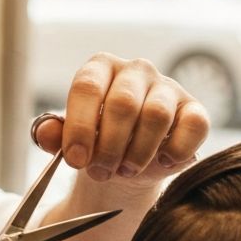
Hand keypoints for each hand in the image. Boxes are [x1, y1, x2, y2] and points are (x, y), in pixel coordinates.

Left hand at [34, 52, 209, 183]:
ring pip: (156, 115)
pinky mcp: (194, 108)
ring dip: (138, 151)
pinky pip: (194, 124)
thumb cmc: (94, 141)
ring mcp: (167, 86)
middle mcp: (135, 70)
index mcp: (99, 68)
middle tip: (99, 172)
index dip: (80, 126)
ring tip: (125, 170)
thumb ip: (53, 135)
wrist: (124, 161)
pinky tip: (161, 163)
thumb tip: (45, 132)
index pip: (87, 87)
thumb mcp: (68, 139)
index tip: (76, 159)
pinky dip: (176, 149)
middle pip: (122, 104)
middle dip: (109, 145)